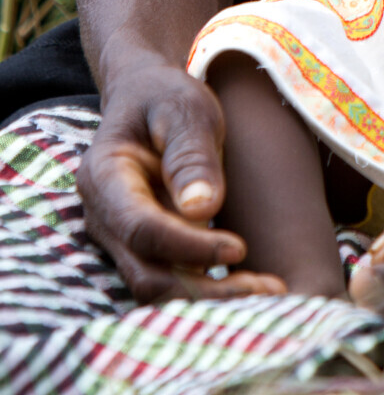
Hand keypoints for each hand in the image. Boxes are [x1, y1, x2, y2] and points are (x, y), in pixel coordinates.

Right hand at [77, 59, 285, 302]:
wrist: (148, 98)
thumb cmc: (167, 97)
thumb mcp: (185, 109)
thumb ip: (191, 154)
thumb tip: (201, 210)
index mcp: (104, 177)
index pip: (141, 228)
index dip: (190, 246)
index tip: (240, 248)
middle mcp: (103, 217)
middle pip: (147, 274)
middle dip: (207, 290)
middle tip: (270, 287)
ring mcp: (119, 238)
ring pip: (158, 287)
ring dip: (211, 297)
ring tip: (269, 290)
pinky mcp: (142, 248)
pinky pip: (170, 280)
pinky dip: (208, 289)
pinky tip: (252, 284)